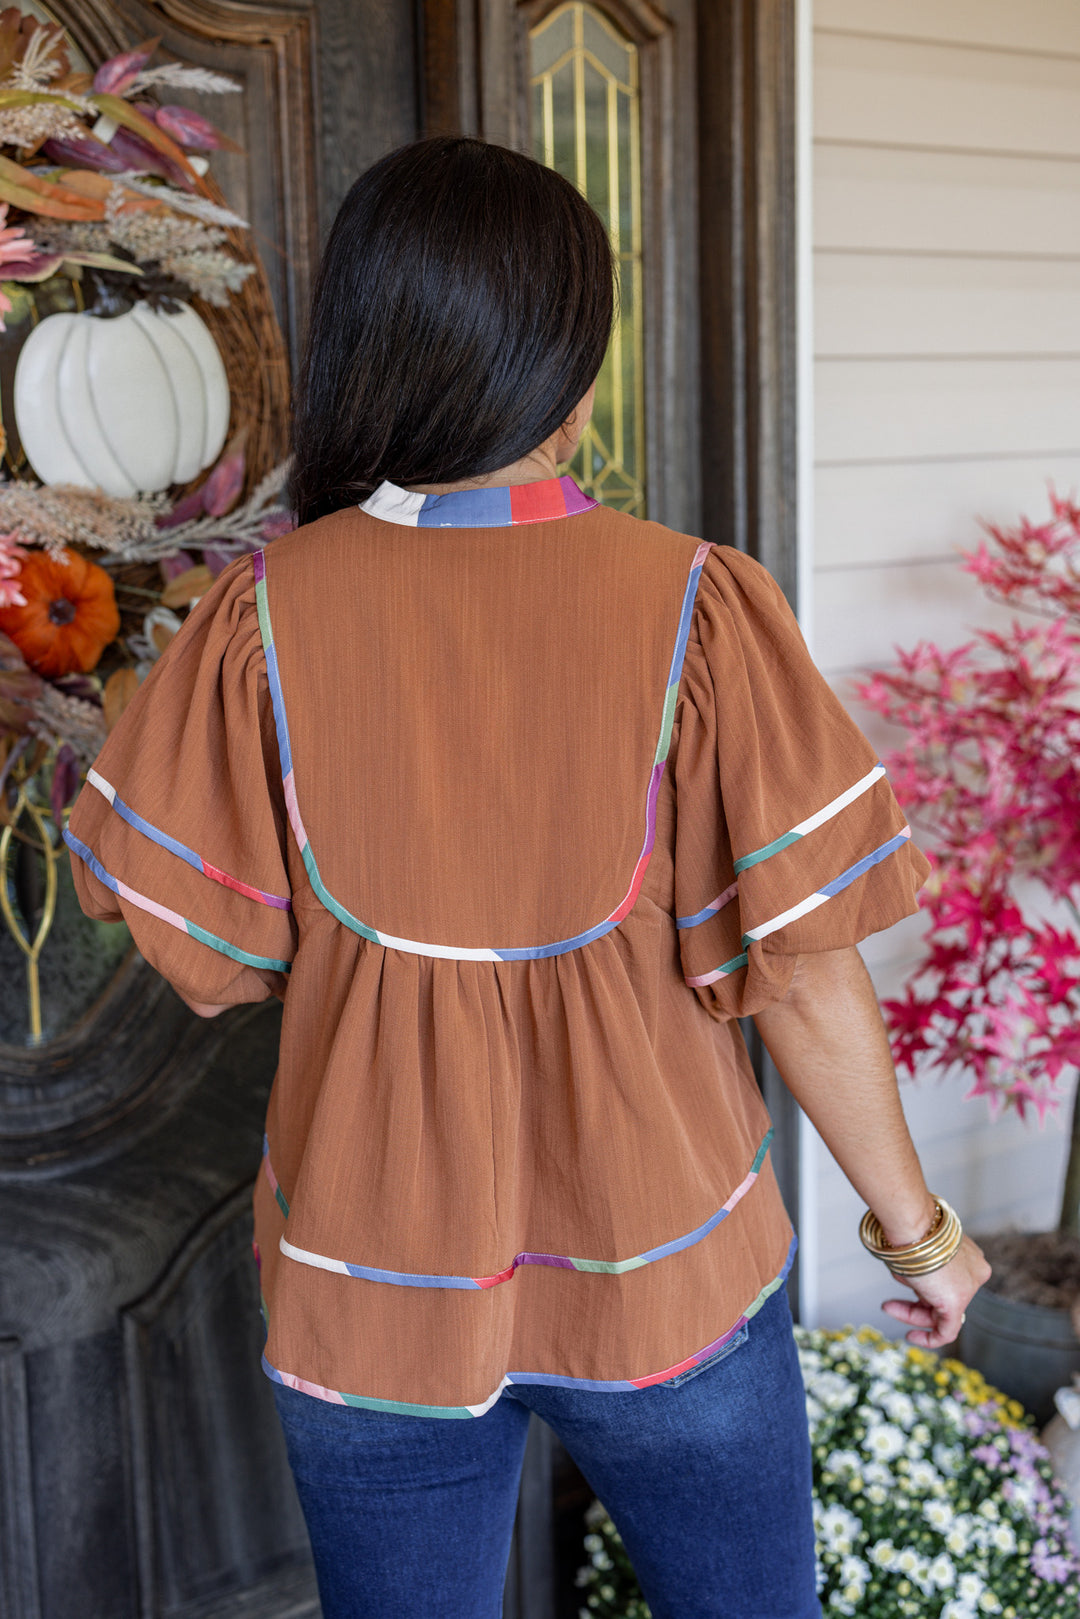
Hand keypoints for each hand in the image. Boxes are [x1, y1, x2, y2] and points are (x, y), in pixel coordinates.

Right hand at [879, 1235, 991, 1349]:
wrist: (913, 1224)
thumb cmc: (911, 1230)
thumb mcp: (917, 1249)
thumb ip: (921, 1266)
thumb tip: (908, 1278)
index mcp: (968, 1254)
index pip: (948, 1280)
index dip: (922, 1288)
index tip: (907, 1287)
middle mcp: (975, 1270)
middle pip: (943, 1297)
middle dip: (913, 1303)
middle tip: (889, 1305)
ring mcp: (969, 1287)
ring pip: (941, 1312)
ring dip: (911, 1313)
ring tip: (888, 1306)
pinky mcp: (958, 1303)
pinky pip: (947, 1330)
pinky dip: (929, 1338)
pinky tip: (911, 1337)